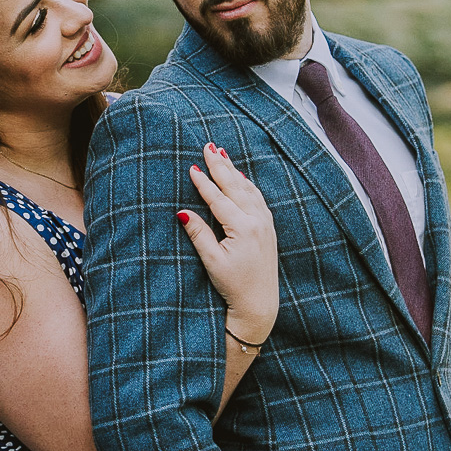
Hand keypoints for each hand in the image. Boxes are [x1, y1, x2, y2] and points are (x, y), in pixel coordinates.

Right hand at [177, 143, 278, 344]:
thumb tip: (182, 212)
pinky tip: (241, 178)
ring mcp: (266, 224)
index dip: (204, 183)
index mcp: (242, 228)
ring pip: (248, 190)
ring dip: (234, 171)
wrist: (259, 304)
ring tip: (222, 155)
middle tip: (209, 146)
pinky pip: (257, 198)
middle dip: (220, 166)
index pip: (219, 199)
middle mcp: (257, 222)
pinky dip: (247, 185)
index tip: (192, 166)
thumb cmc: (233, 285)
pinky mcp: (269, 229)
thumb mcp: (212, 261)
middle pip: (235, 187)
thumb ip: (199, 234)